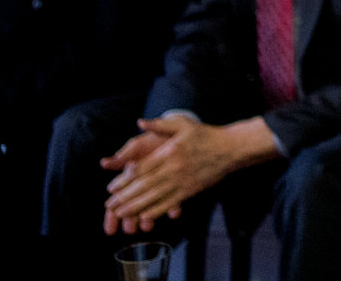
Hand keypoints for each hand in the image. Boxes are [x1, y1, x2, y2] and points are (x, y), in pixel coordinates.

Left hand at [99, 115, 274, 234]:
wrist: (230, 149)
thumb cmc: (206, 135)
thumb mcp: (183, 124)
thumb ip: (160, 125)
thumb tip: (139, 123)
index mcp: (170, 152)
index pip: (142, 169)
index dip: (124, 180)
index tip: (111, 188)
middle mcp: (174, 169)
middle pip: (144, 186)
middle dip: (125, 197)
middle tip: (109, 205)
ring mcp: (182, 182)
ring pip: (154, 198)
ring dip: (135, 207)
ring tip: (120, 214)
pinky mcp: (190, 191)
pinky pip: (169, 204)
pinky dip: (155, 212)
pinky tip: (144, 217)